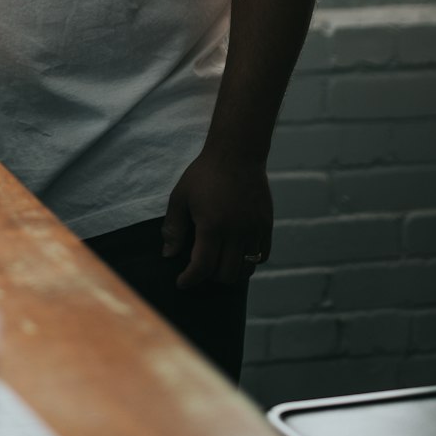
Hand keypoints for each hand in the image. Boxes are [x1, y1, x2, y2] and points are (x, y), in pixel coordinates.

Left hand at [161, 149, 272, 289]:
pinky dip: (249, 262)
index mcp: (212, 226)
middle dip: (209, 277)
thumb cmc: (204, 174)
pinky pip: (262, 256)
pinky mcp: (266, 225)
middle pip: (226, 274)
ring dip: (231, 272)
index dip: (190, 279)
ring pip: (246, 270)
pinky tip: (237, 255)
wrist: (236, 153)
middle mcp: (236, 232)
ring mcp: (254, 229)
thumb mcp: (180, 196)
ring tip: (219, 264)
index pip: (202, 267)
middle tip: (200, 269)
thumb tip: (168, 254)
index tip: (182, 283)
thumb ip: (174, 227)